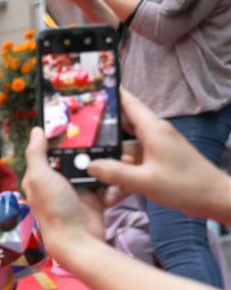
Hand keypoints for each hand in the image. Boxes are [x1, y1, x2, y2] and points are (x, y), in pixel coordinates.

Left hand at [22, 127, 104, 259]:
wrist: (77, 238)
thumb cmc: (53, 207)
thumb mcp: (39, 176)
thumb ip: (36, 153)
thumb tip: (36, 130)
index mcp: (42, 175)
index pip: (51, 149)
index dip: (62, 136)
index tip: (78, 119)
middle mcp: (59, 180)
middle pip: (75, 155)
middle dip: (89, 145)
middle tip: (105, 129)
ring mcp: (78, 188)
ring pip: (93, 165)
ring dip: (104, 158)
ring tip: (117, 145)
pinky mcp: (95, 196)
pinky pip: (106, 179)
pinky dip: (112, 174)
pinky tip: (121, 163)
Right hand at [89, 90, 224, 217]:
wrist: (212, 198)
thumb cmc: (184, 185)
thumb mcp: (145, 181)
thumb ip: (115, 173)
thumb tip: (89, 165)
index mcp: (152, 130)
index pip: (128, 103)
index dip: (109, 94)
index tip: (89, 90)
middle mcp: (153, 135)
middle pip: (120, 129)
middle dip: (100, 137)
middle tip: (77, 141)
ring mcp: (154, 150)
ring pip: (124, 153)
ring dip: (111, 167)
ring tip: (92, 180)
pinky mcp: (156, 164)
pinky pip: (132, 166)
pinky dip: (122, 177)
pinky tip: (111, 194)